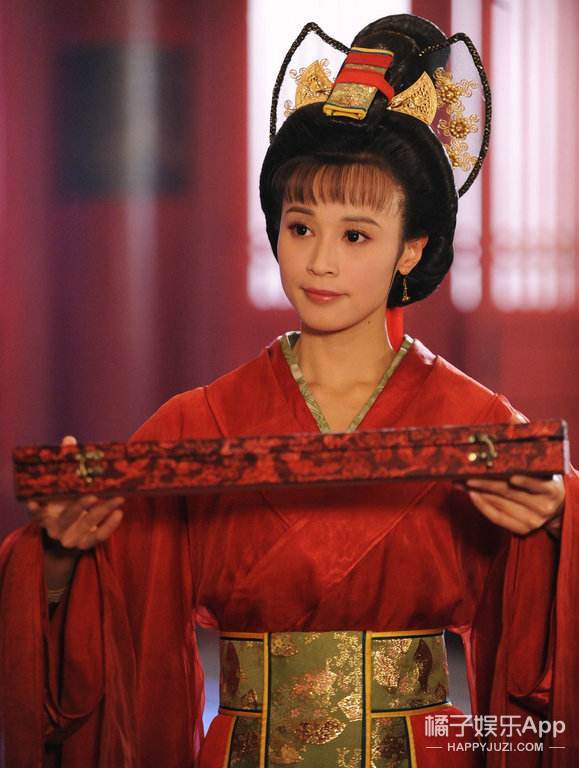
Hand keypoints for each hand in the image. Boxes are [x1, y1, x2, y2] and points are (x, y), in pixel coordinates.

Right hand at [27, 435, 124, 550]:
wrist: (70, 534)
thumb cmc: (66, 503)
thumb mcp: (63, 486)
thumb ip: (66, 464)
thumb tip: (69, 439)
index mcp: (44, 513)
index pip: (35, 511)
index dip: (34, 508)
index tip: (34, 502)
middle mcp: (54, 527)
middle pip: (66, 517)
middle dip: (79, 506)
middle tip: (93, 495)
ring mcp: (70, 537)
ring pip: (86, 525)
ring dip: (103, 511)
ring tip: (119, 497)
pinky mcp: (85, 543)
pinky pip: (98, 537)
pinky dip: (109, 527)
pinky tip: (119, 513)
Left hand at [460, 474, 564, 536]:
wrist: (556, 510)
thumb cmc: (544, 485)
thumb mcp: (544, 475)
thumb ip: (530, 467)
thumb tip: (502, 454)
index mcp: (552, 491)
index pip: (536, 485)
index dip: (524, 481)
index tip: (510, 475)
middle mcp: (543, 508)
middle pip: (511, 493)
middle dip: (486, 483)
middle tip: (468, 475)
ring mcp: (532, 521)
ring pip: (500, 505)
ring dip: (479, 493)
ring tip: (463, 484)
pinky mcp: (521, 529)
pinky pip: (497, 517)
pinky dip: (482, 506)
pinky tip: (472, 495)